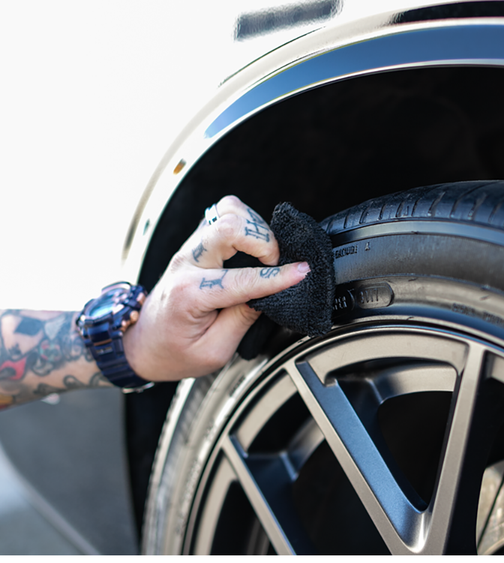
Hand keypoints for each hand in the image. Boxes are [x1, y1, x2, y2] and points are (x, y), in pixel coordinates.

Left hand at [122, 196, 309, 382]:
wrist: (142, 342)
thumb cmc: (173, 350)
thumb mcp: (213, 351)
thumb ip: (243, 319)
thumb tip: (269, 294)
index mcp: (190, 294)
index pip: (242, 279)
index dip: (278, 277)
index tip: (301, 272)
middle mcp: (187, 264)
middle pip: (228, 225)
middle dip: (263, 240)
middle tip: (276, 263)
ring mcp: (189, 249)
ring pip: (226, 212)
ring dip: (254, 228)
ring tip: (264, 254)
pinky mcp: (195, 243)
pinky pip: (222, 216)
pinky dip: (245, 224)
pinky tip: (253, 244)